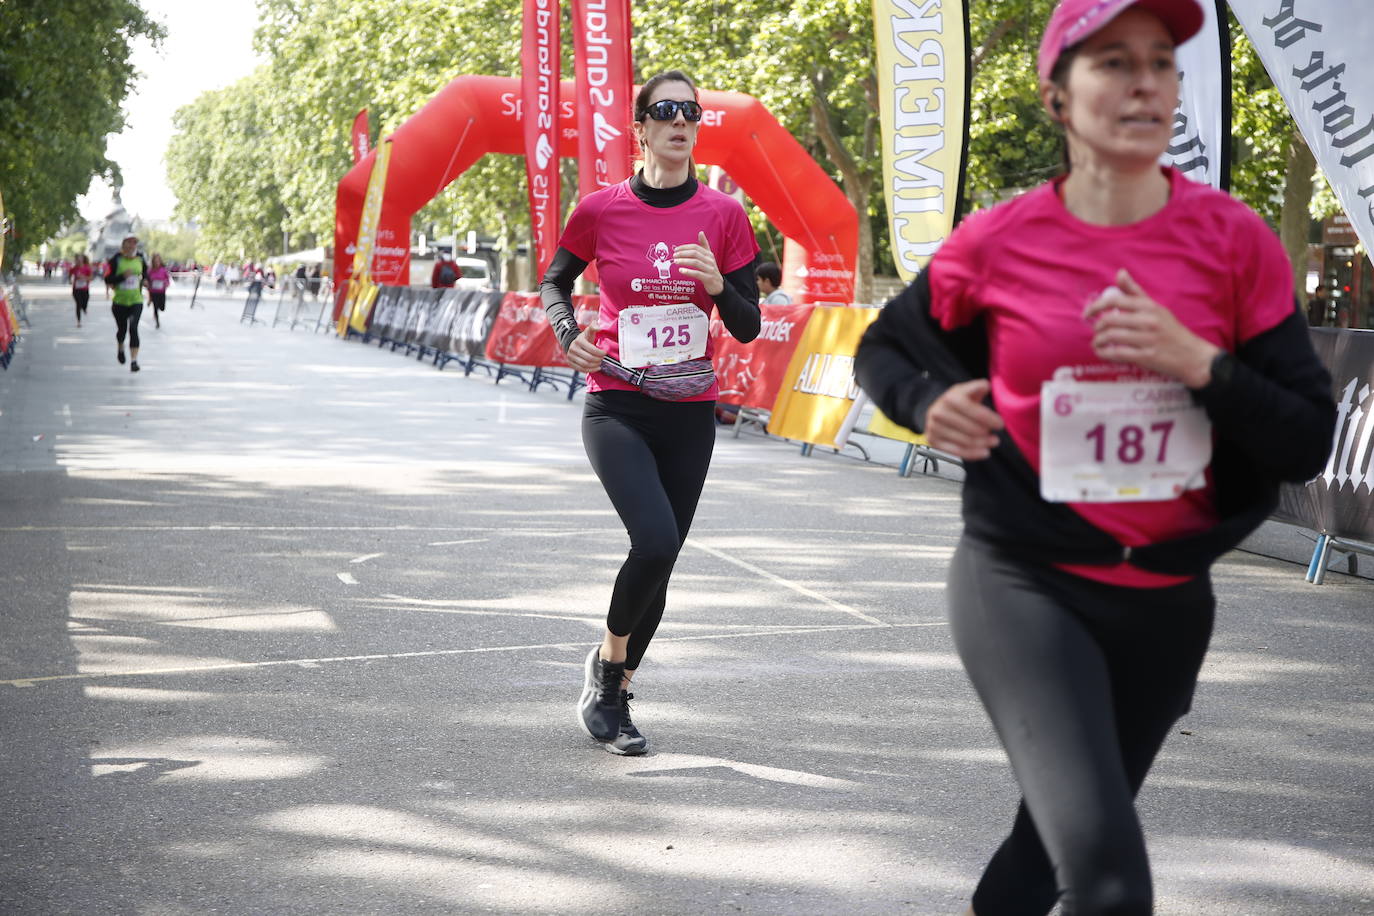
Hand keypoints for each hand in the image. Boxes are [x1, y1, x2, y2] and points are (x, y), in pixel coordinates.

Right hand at [566, 324, 605, 372]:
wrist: (575, 344)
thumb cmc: (585, 338)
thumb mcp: (589, 332)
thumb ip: (594, 327)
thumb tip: (599, 327)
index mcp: (579, 341)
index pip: (592, 350)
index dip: (600, 353)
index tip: (605, 353)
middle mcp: (573, 349)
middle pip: (589, 358)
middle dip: (598, 360)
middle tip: (602, 359)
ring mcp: (570, 356)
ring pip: (585, 365)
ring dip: (595, 365)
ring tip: (600, 363)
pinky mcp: (570, 363)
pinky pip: (581, 369)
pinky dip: (590, 370)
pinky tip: (596, 368)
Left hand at [674, 231, 722, 294]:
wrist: (719, 285)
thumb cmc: (710, 270)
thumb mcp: (708, 257)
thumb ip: (704, 245)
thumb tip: (701, 232)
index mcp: (708, 254)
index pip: (696, 247)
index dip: (685, 247)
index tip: (676, 249)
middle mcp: (710, 261)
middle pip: (695, 254)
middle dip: (683, 253)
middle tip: (674, 255)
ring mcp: (710, 269)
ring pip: (696, 263)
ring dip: (684, 261)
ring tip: (675, 262)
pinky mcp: (708, 278)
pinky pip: (697, 274)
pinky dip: (689, 272)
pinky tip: (681, 271)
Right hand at [925, 379, 1004, 460]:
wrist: (936, 412)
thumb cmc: (958, 402)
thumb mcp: (966, 391)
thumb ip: (977, 388)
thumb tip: (986, 386)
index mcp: (950, 398)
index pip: (974, 411)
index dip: (989, 418)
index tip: (1000, 424)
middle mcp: (939, 412)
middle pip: (971, 429)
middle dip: (987, 434)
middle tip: (996, 437)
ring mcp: (934, 428)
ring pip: (966, 441)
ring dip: (983, 444)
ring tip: (993, 442)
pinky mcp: (933, 441)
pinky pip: (957, 451)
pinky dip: (973, 454)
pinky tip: (985, 452)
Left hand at [1083, 269, 1219, 387]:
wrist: (1192, 355)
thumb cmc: (1171, 330)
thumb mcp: (1156, 307)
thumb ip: (1135, 292)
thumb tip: (1120, 272)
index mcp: (1149, 307)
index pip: (1116, 301)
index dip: (1096, 306)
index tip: (1087, 313)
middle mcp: (1148, 321)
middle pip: (1110, 320)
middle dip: (1097, 327)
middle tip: (1096, 331)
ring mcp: (1148, 339)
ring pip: (1111, 337)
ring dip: (1098, 341)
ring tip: (1097, 343)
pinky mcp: (1146, 356)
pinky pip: (1117, 354)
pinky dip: (1104, 353)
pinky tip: (1102, 352)